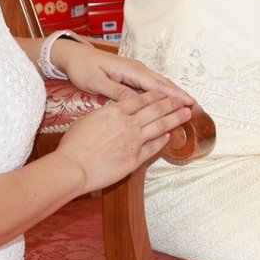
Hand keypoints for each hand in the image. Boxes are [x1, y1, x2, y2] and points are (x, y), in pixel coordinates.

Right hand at [53, 90, 196, 193]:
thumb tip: (114, 112)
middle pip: (156, 110)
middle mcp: (128, 123)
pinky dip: (163, 140)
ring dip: (175, 118)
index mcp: (115, 111)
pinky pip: (154, 146)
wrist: (73, 167)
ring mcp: (134, 141)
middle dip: (172, 103)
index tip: (166, 92)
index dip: (156, 95)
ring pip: (160, 126)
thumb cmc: (74, 145)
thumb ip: (106, 114)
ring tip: (186, 113)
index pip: (141, 99)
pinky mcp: (136, 158)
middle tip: (183, 99)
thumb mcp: (88, 119)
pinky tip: (169, 135)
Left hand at [56, 41, 194, 107]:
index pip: (157, 86)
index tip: (189, 103)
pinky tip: (167, 98)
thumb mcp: (97, 82)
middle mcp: (137, 69)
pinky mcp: (132, 73)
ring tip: (186, 103)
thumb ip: (117, 91)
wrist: (74, 56)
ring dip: (173, 92)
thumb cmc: (83, 68)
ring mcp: (135, 70)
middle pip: (163, 83)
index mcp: (130, 71)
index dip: (174, 95)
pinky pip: (152, 83)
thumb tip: (137, 101)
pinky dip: (163, 90)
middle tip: (195, 106)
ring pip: (159, 82)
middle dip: (180, 94)